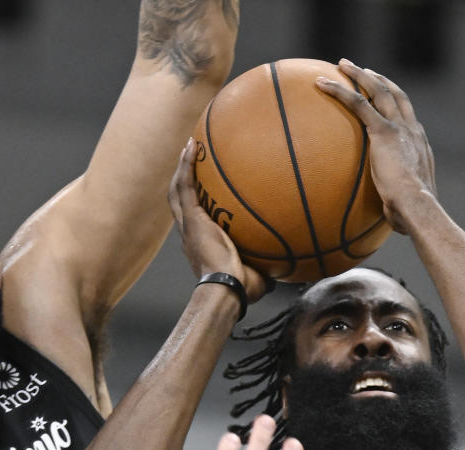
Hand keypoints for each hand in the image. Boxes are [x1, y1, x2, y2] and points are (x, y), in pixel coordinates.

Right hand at [169, 138, 267, 302]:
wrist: (227, 290)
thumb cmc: (242, 289)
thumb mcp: (258, 276)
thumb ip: (267, 269)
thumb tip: (285, 270)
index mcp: (202, 245)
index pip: (196, 220)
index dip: (198, 205)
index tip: (206, 192)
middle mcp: (190, 234)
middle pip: (181, 202)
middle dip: (185, 181)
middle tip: (192, 161)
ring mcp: (189, 226)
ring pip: (178, 191)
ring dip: (182, 168)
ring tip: (190, 146)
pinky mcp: (192, 219)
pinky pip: (186, 186)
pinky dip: (187, 165)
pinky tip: (192, 145)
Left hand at [316, 61, 435, 231]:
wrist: (418, 206)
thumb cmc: (411, 215)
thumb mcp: (403, 206)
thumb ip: (393, 204)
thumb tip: (383, 221)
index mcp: (418, 145)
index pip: (407, 117)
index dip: (395, 104)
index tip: (384, 97)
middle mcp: (411, 130)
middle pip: (395, 95)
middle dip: (379, 80)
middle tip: (364, 71)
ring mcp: (398, 128)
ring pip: (378, 90)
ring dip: (360, 75)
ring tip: (342, 65)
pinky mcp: (383, 131)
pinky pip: (358, 104)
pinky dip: (340, 91)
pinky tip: (321, 84)